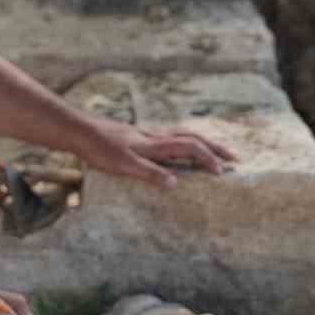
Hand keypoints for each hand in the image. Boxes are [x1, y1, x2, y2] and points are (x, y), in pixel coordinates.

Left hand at [78, 119, 236, 189]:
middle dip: (215, 147)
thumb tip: (176, 183)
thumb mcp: (124, 165)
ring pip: (182, 135)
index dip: (208, 158)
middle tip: (234, 157)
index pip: (190, 147)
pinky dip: (184, 143)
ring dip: (202, 143)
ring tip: (214, 152)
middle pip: (192, 137)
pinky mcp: (138, 137)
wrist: (79, 131)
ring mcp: (147, 135)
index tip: (221, 173)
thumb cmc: (100, 149)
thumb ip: (149, 173)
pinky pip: (170, 138)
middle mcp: (155, 137)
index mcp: (155, 144)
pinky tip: (179, 151)